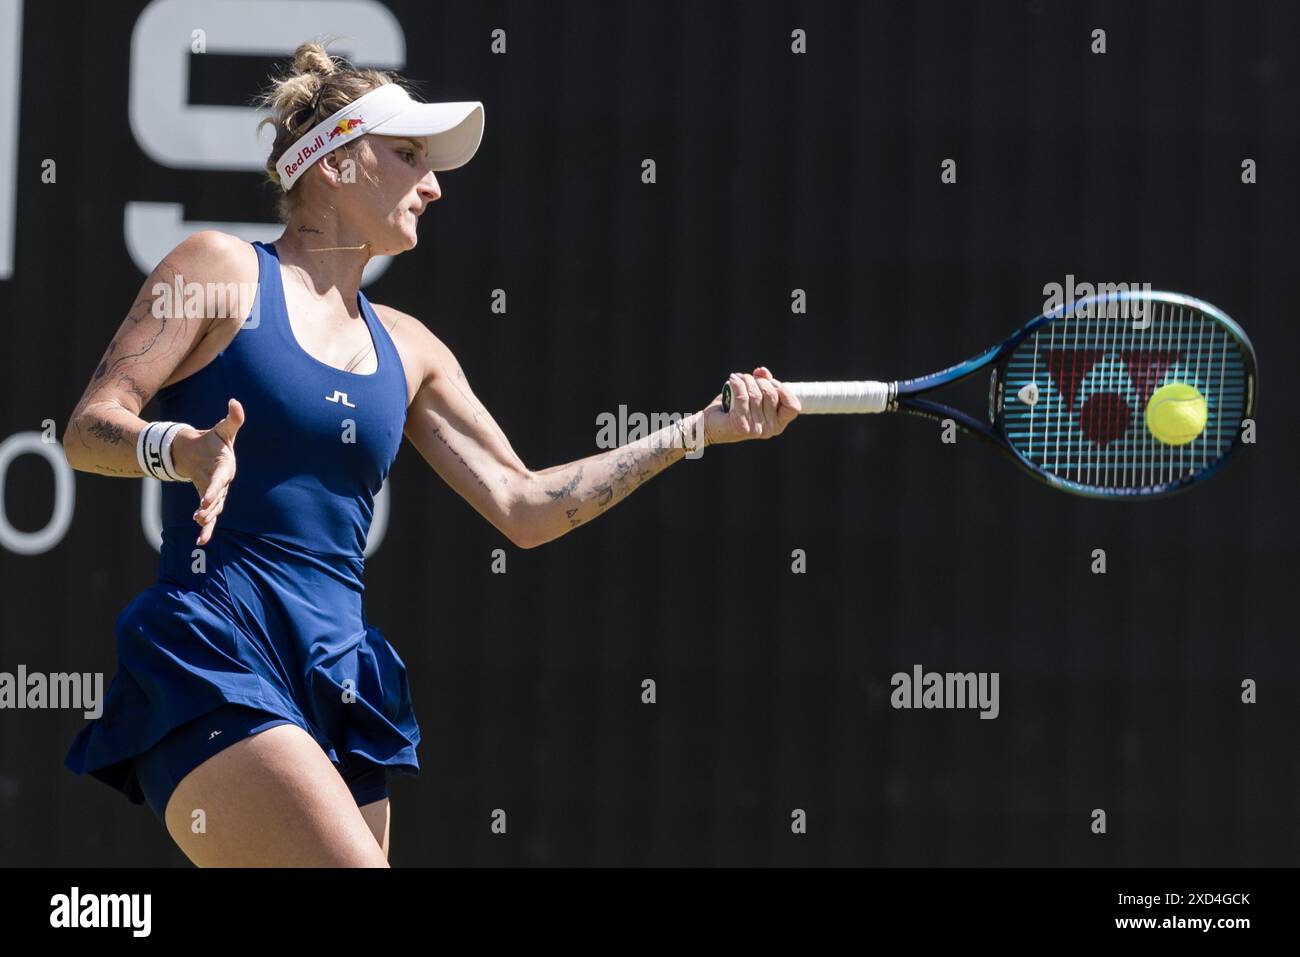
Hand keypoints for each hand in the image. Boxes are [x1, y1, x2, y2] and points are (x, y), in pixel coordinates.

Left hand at [170, 398, 244, 545]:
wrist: (201, 452)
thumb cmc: (213, 441)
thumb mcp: (222, 430)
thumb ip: (232, 419)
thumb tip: (235, 401)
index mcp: (226, 468)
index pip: (220, 480)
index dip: (215, 490)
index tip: (206, 500)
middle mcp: (223, 484)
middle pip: (218, 498)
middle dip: (210, 508)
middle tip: (200, 515)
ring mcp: (216, 493)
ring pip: (215, 510)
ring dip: (208, 520)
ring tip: (199, 526)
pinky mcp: (208, 500)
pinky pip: (210, 517)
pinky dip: (206, 530)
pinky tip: (200, 543)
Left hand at [700, 366, 800, 445]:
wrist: (710, 425)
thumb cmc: (734, 408)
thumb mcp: (753, 394)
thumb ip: (763, 382)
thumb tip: (762, 371)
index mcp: (778, 425)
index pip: (793, 407)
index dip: (784, 390)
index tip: (772, 382)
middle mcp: (769, 430)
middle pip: (771, 394)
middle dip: (760, 380)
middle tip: (748, 378)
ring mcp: (756, 429)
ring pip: (756, 394)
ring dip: (746, 380)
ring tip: (738, 378)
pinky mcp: (741, 425)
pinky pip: (743, 397)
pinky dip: (738, 384)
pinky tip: (733, 378)